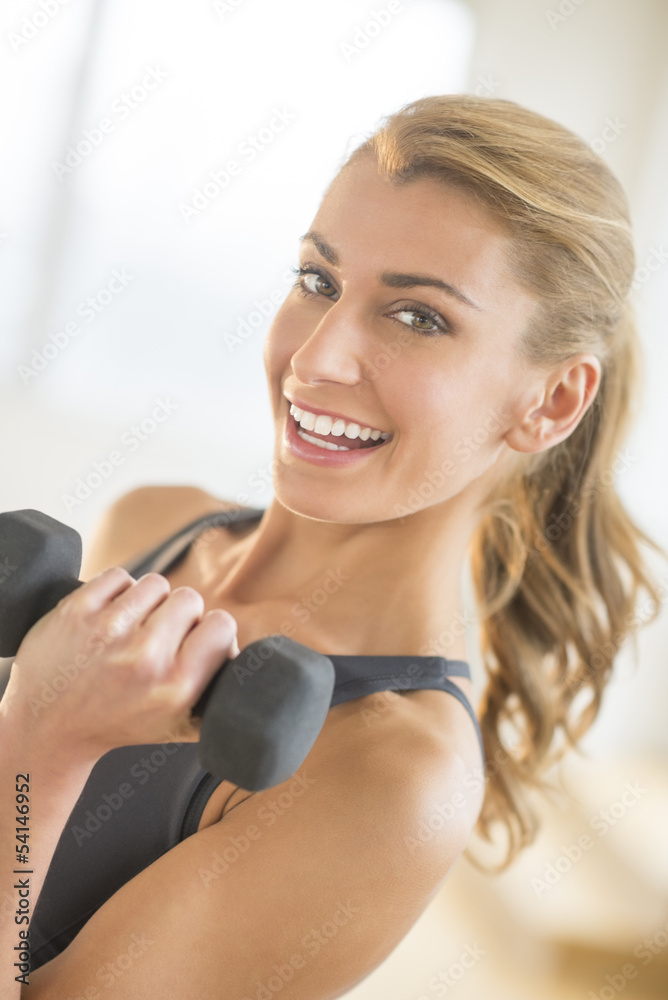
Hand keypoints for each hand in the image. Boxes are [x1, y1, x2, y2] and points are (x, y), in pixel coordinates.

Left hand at [1, 567, 237, 766]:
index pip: (221, 625)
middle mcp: (144, 658)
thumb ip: (220, 699)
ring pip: (155, 583)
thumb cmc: (119, 724)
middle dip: (179, 615)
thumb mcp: (178, 727)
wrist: (47, 729)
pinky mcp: (76, 611)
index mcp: (176, 688)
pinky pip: (119, 576)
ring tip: (134, 627)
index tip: (199, 639)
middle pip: (189, 599)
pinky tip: (111, 617)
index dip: (213, 629)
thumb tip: (250, 663)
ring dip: (149, 601)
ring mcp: (108, 631)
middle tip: (161, 636)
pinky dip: (118, 592)